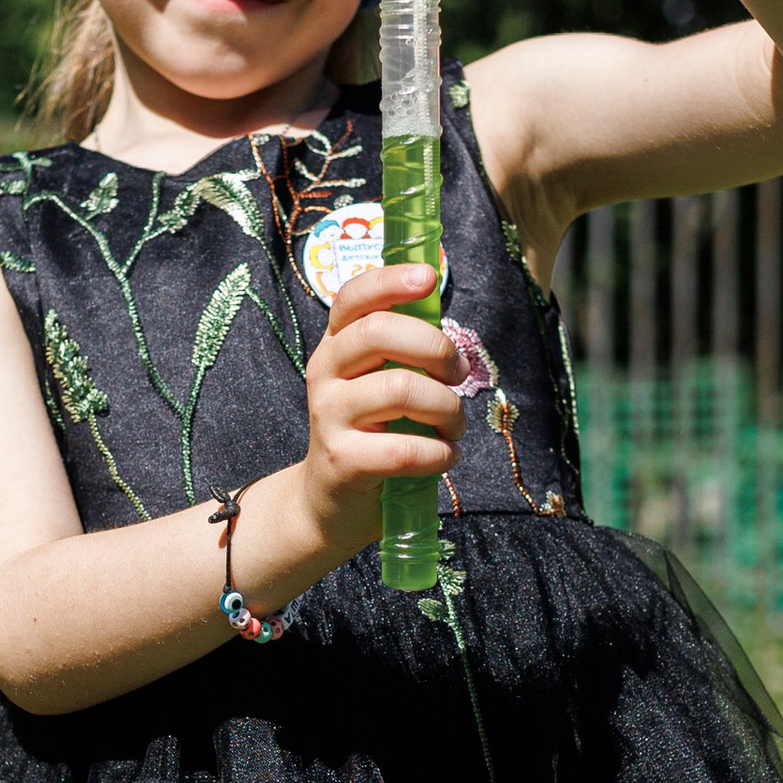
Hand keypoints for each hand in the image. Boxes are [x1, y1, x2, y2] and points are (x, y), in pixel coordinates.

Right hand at [301, 259, 463, 555]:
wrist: (329, 505)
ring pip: (400, 389)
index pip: (353, 298)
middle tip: (456, 376)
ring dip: (446, 409)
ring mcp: (329, 417)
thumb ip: (404, 355)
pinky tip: (444, 457)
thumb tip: (450, 332)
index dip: (390, 280)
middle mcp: (326, 374)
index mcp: (336, 346)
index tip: (429, 277)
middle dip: (436, 348)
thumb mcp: (379, 386)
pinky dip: (439, 453)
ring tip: (453, 427)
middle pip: (379, 333)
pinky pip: (405, 449)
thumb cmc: (370, 436)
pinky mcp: (342, 461)